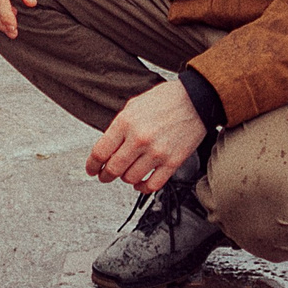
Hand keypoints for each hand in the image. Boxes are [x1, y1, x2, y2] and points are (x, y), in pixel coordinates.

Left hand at [87, 80, 206, 192]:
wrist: (196, 99)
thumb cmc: (165, 100)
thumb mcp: (133, 106)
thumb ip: (119, 127)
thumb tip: (107, 148)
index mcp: (126, 122)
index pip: (100, 152)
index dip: (91, 165)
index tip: (91, 169)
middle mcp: (139, 139)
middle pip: (113, 169)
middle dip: (105, 176)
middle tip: (104, 176)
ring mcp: (157, 152)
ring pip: (130, 178)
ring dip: (125, 179)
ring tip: (126, 174)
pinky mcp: (173, 162)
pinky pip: (153, 185)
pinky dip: (143, 188)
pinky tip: (140, 183)